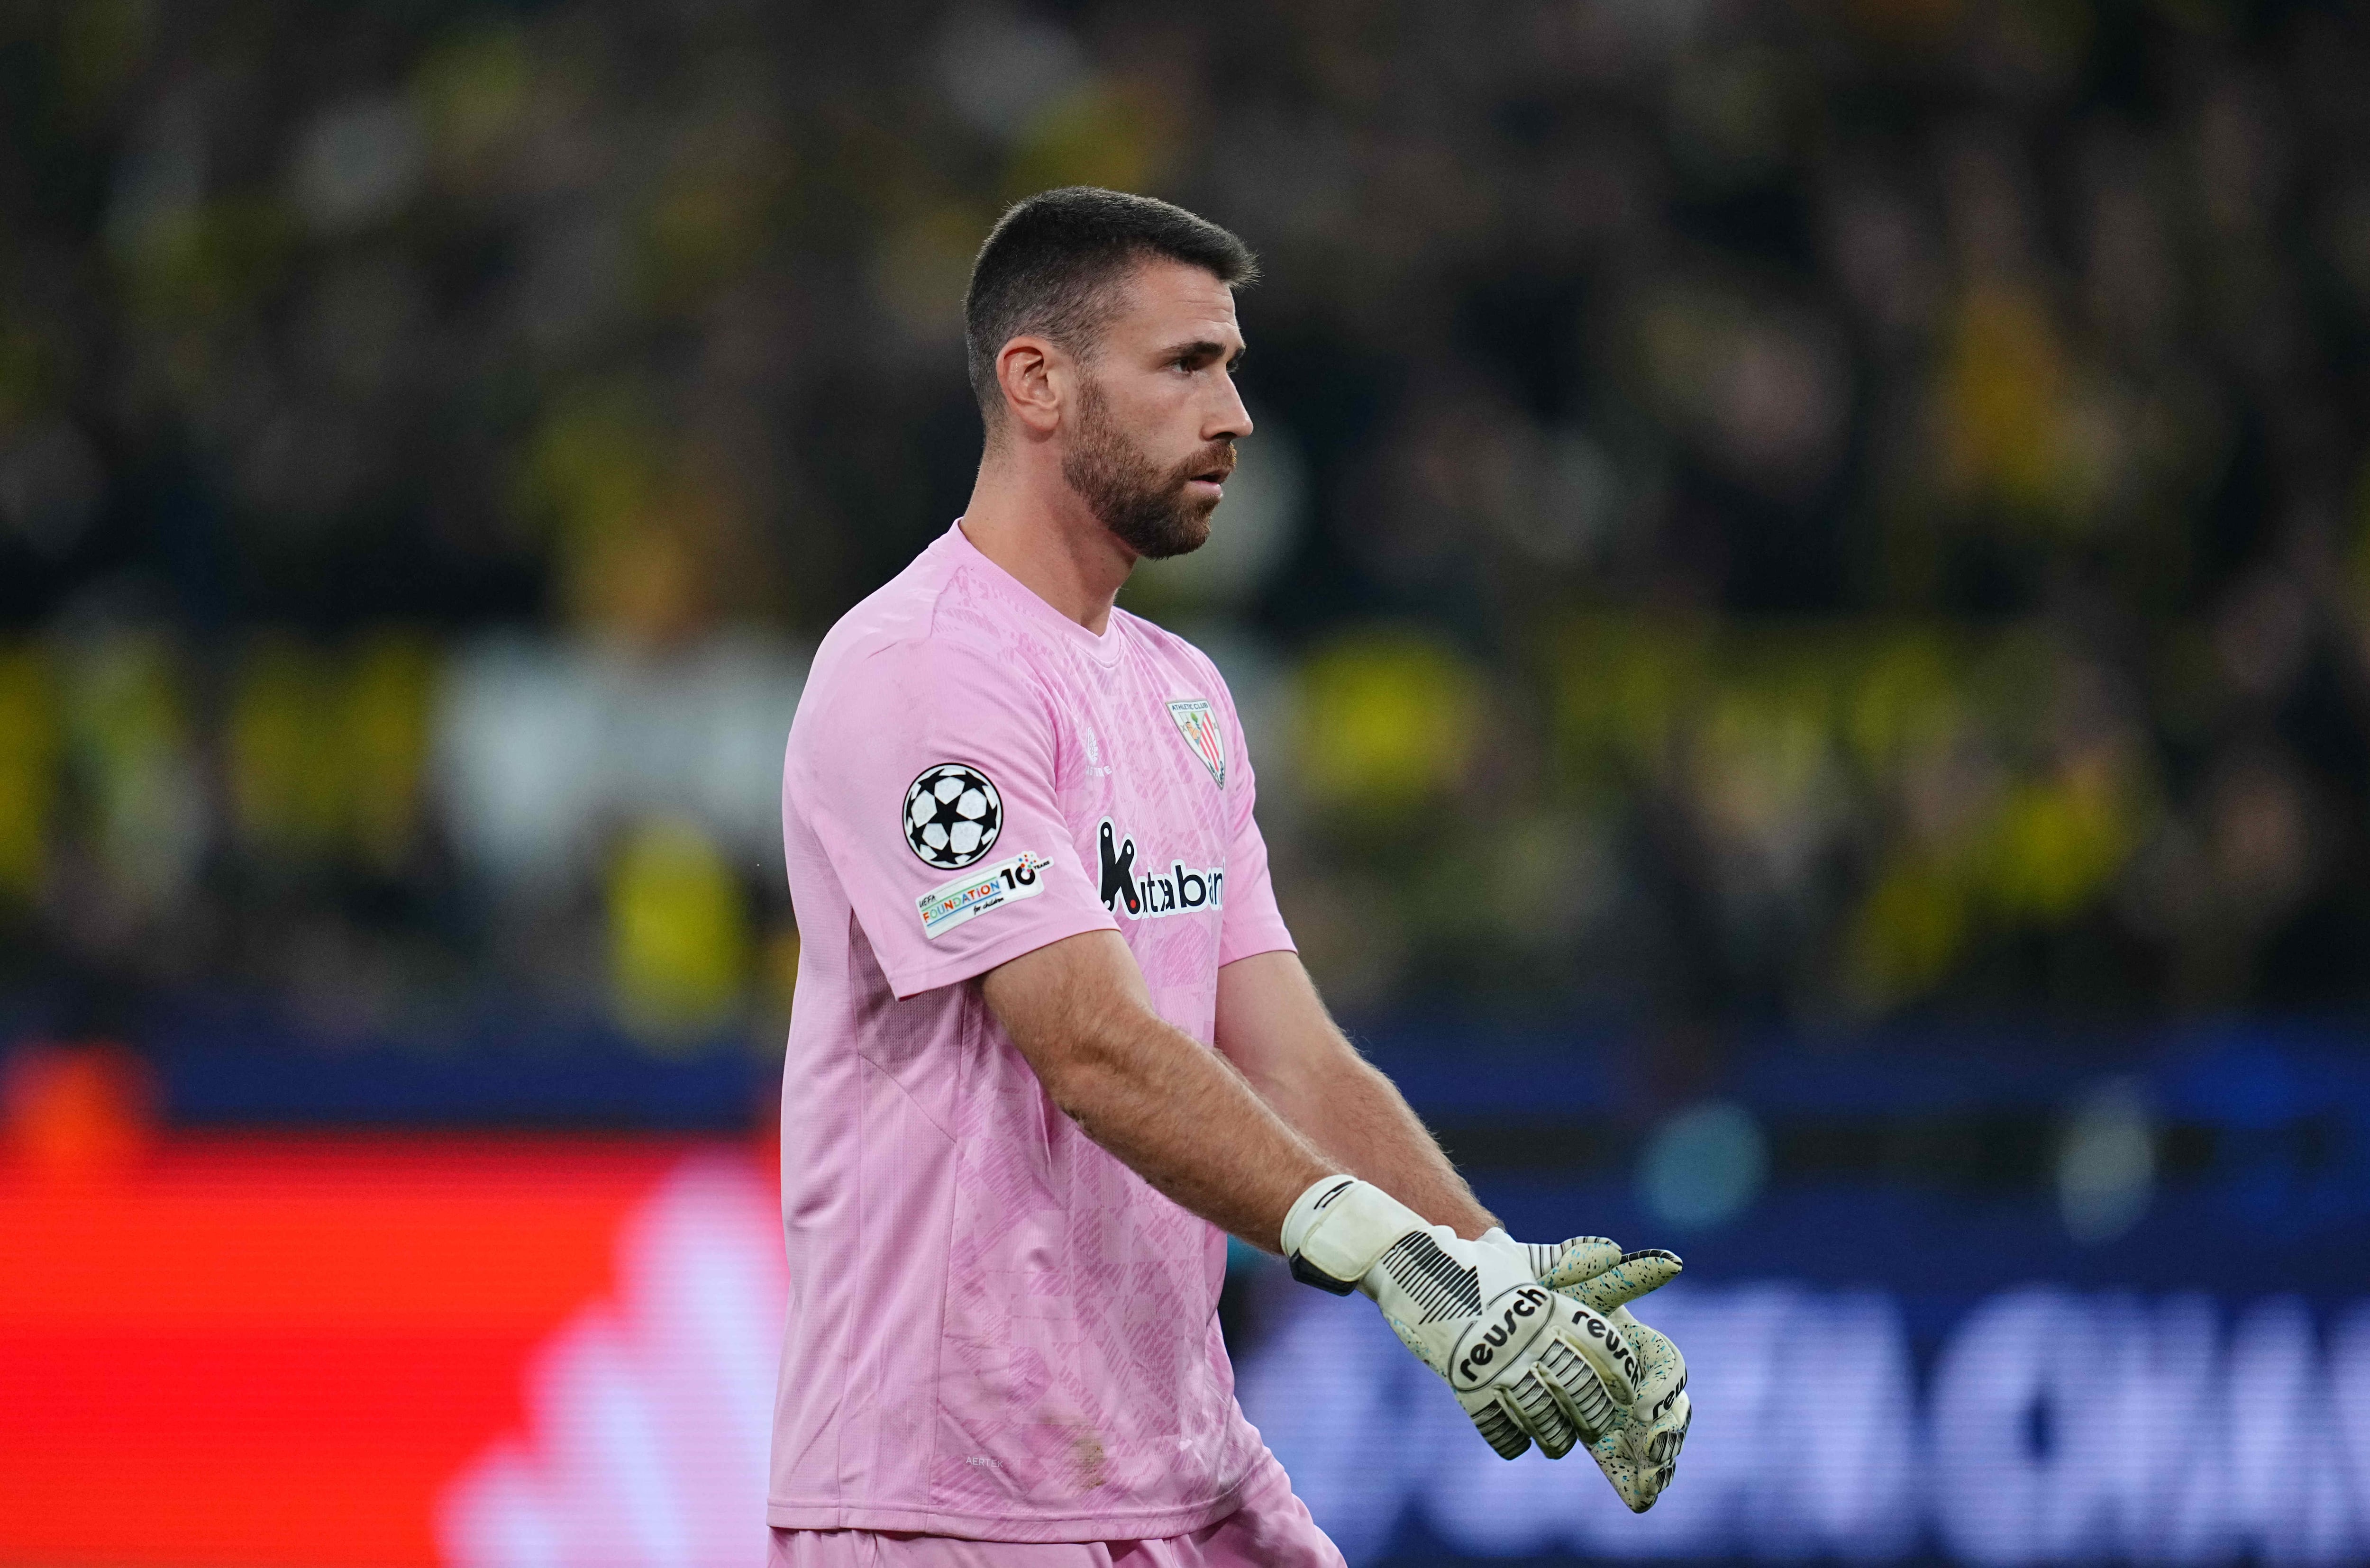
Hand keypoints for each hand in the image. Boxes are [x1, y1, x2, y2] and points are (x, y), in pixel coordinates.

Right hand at [1281, 1178, 1643, 1460]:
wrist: (1406, 1263)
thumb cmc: (1467, 1260)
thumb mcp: (1517, 1255)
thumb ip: (1565, 1259)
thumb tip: (1614, 1248)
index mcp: (1544, 1305)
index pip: (1602, 1346)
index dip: (1621, 1375)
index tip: (1625, 1394)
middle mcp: (1526, 1335)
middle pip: (1579, 1387)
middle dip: (1595, 1415)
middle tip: (1596, 1427)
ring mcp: (1494, 1361)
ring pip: (1542, 1415)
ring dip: (1557, 1437)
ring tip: (1559, 1443)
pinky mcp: (1463, 1382)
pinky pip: (1498, 1427)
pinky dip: (1512, 1441)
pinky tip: (1518, 1443)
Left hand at [1542, 1244, 1690, 1511]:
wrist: (1496, 1317)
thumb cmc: (1533, 1291)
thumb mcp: (1555, 1275)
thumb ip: (1596, 1262)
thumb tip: (1669, 1260)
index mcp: (1634, 1339)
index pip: (1668, 1364)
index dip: (1663, 1386)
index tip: (1642, 1406)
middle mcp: (1635, 1377)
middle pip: (1673, 1410)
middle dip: (1670, 1433)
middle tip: (1655, 1451)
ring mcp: (1618, 1409)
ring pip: (1655, 1441)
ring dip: (1660, 1463)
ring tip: (1653, 1480)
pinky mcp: (1599, 1435)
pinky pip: (1624, 1462)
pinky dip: (1634, 1482)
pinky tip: (1639, 1501)